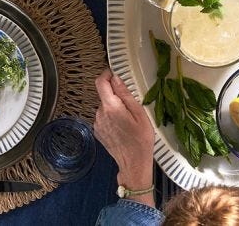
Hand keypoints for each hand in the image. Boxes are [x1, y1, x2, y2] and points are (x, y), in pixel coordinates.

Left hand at [94, 69, 155, 204]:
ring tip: (128, 119)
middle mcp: (99, 114)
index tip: (115, 74)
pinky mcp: (97, 132)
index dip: (107, 74)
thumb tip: (116, 78)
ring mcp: (97, 124)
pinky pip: (103, 117)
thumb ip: (125, 94)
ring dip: (113, 107)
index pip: (100, 82)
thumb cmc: (141, 138)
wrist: (133, 164)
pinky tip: (122, 127)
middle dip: (115, 95)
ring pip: (104, 106)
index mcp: (110, 107)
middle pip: (104, 95)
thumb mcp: (139, 113)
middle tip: (130, 104)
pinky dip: (111, 117)